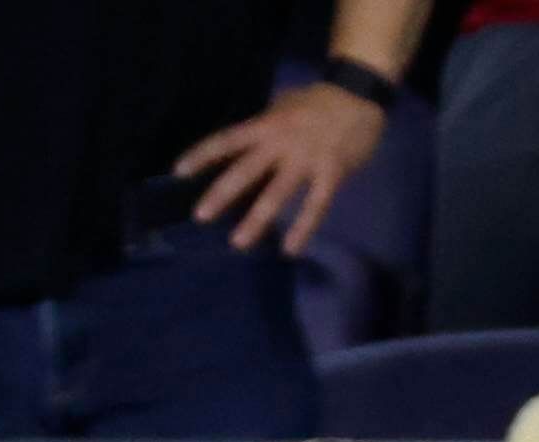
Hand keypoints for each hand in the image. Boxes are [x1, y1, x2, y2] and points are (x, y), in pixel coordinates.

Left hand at [175, 80, 385, 255]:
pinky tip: (291, 250)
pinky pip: (315, 205)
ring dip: (256, 219)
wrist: (359, 95)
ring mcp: (306, 159)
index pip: (227, 140)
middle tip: (200, 217)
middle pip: (245, 170)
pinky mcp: (331, 173)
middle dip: (221, 193)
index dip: (202, 155)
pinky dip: (303, 228)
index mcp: (266, 125)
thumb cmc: (320, 101)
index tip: (179, 173)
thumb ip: (265, 126)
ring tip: (239, 243)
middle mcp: (280, 142)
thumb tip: (245, 143)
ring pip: (276, 193)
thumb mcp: (285, 106)